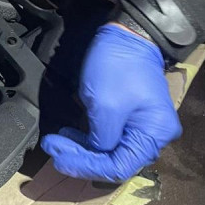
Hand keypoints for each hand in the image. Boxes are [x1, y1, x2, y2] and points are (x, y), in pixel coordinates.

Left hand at [41, 23, 181, 182]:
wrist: (127, 36)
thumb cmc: (117, 67)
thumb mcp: (105, 106)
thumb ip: (101, 139)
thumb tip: (95, 152)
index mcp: (153, 135)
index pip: (118, 167)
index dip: (86, 167)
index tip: (59, 158)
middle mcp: (153, 136)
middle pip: (114, 162)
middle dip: (80, 158)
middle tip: (52, 148)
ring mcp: (141, 127)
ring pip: (108, 152)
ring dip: (80, 150)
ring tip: (56, 142)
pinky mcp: (129, 118)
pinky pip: (108, 138)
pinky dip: (87, 140)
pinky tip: (69, 135)